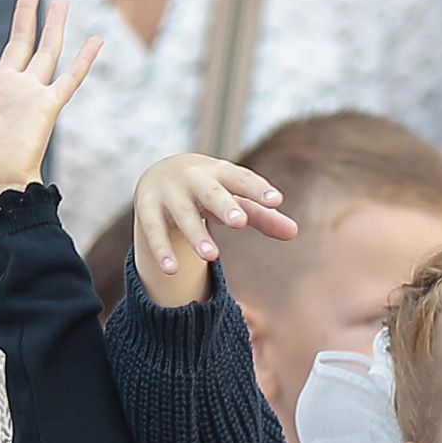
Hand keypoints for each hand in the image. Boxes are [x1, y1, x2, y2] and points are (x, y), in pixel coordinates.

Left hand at [0, 0, 101, 209]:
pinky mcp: (47, 106)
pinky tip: (95, 41)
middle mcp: (5, 85)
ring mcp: (28, 94)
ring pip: (45, 51)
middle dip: (25, 11)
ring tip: (59, 0)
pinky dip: (84, 60)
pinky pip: (69, 78)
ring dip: (53, 25)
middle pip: (18, 39)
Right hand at [128, 152, 296, 307]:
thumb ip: (262, 215)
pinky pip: (153, 230)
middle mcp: (193, 179)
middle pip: (210, 192)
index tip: (276, 200)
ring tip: (211, 256)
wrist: (161, 172)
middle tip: (239, 222)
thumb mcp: (235, 198)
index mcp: (220, 173)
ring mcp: (168, 193)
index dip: (257, 189)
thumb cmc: (211, 189)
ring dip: (195, 234)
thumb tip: (294, 232)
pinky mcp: (147, 209)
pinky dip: (161, 249)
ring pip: (182, 214)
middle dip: (224, 205)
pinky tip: (171, 270)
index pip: (241, 179)